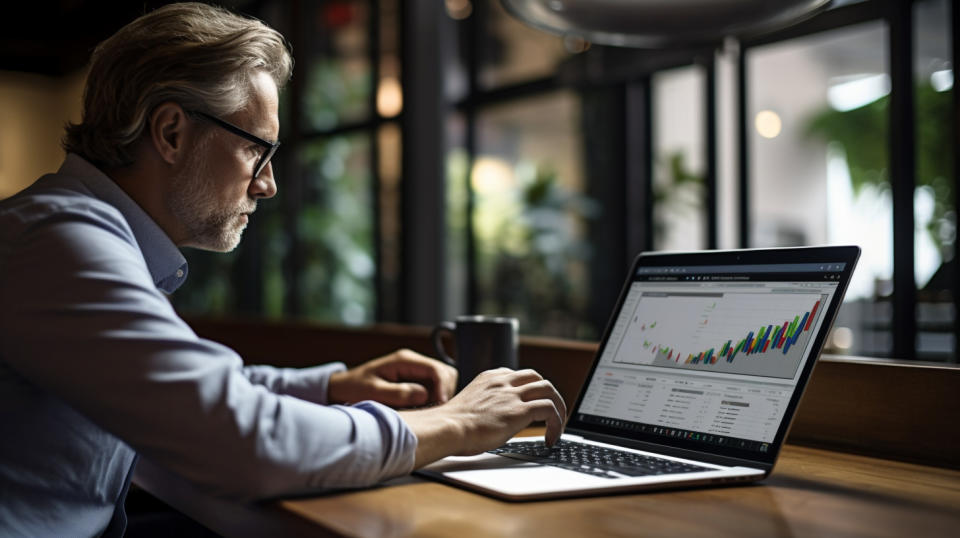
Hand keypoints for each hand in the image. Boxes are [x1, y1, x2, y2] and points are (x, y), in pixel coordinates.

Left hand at [328, 349, 457, 407]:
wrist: (342, 387)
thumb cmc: (354, 388)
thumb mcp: (373, 392)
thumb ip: (398, 393)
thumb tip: (424, 395)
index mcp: (404, 360)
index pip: (436, 369)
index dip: (443, 388)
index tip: (440, 405)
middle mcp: (413, 362)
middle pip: (445, 373)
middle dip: (444, 391)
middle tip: (435, 410)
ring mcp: (414, 371)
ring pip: (442, 381)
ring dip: (440, 395)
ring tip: (427, 411)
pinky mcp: (414, 380)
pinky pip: (433, 388)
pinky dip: (433, 399)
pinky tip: (423, 410)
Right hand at [399, 368, 566, 467]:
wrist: (446, 428)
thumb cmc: (451, 425)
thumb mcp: (470, 405)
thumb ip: (485, 405)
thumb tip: (492, 421)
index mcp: (489, 378)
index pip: (518, 375)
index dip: (530, 390)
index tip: (532, 404)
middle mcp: (502, 382)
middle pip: (538, 378)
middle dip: (549, 395)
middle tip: (551, 413)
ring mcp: (512, 395)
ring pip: (549, 390)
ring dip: (558, 408)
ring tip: (557, 426)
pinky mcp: (519, 411)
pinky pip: (550, 410)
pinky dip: (556, 424)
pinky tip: (550, 439)